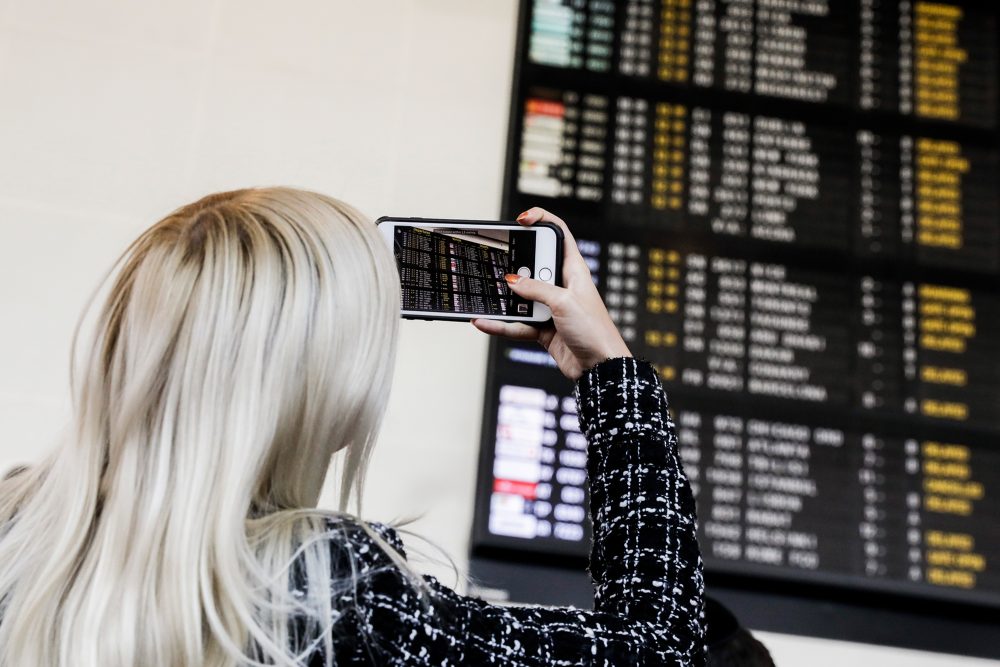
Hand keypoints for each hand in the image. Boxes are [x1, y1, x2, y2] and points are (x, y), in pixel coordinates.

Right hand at [472, 207, 630, 380]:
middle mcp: (561, 286)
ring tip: (485, 294)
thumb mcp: (564, 302)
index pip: (559, 236)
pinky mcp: (543, 328)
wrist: (600, 368)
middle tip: (501, 265)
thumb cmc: (595, 330)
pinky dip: (501, 324)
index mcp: (574, 270)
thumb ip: (536, 289)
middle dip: (515, 265)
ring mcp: (551, 307)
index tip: (522, 219)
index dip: (542, 221)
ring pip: (521, 298)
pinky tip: (485, 321)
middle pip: (532, 266)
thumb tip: (512, 281)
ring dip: (504, 299)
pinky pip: (517, 323)